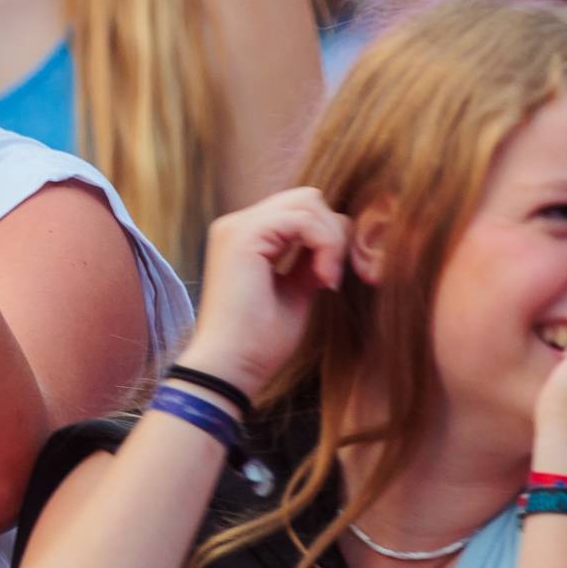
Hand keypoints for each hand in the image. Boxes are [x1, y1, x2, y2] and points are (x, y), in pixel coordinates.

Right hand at [175, 187, 351, 401]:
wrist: (231, 368)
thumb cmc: (258, 342)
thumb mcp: (295, 291)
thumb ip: (308, 260)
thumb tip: (335, 238)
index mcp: (245, 237)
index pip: (301, 211)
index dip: (327, 238)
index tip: (329, 281)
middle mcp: (236, 225)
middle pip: (307, 198)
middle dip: (332, 232)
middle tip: (331, 276)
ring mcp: (237, 227)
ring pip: (308, 203)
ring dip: (330, 240)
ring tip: (326, 280)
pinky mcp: (245, 236)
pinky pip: (303, 219)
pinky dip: (324, 245)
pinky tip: (322, 278)